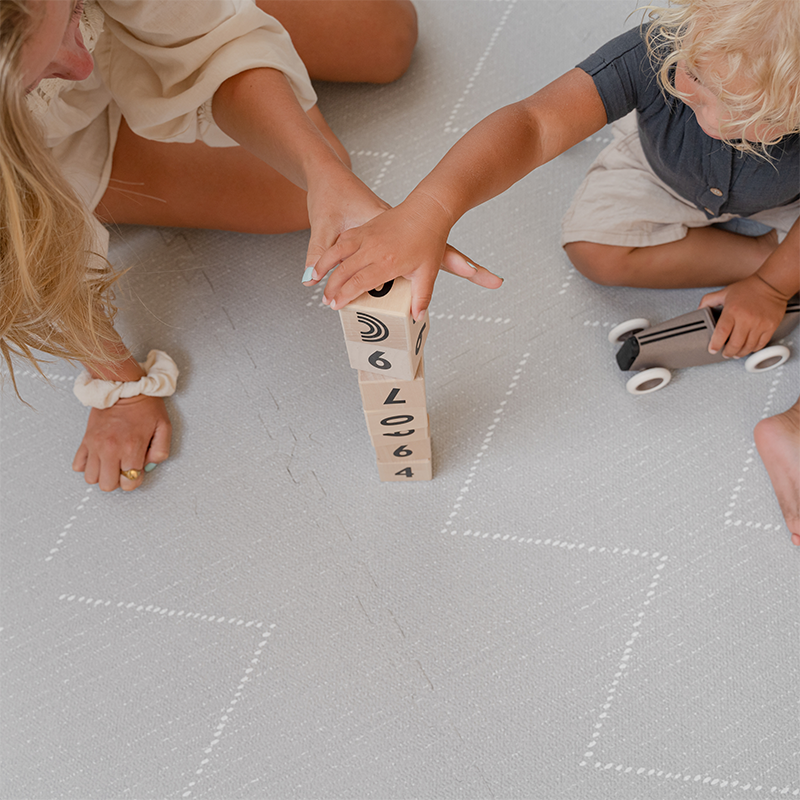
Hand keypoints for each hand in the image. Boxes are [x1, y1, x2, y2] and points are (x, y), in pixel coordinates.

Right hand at [72, 395, 171, 491]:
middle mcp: (111, 449)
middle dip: (117, 480)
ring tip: (111, 463)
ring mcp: (95, 445)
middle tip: (123, 468)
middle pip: (107, 485)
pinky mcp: (85, 440)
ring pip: (91, 478)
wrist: (125, 387)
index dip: (135, 480)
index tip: (136, 470)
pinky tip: (98, 458)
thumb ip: (161, 451)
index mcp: (132, 448)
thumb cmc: (146, 407)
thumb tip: (148, 466)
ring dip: (102, 475)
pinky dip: (87, 466)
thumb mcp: (164, 428)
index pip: (129, 483)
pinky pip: (78, 465)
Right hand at [308, 193, 502, 319]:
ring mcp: (366, 235)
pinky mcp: (365, 228)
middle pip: (344, 270)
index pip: (358, 282)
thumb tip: (418, 316)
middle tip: (326, 300)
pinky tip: (328, 257)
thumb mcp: (428, 272)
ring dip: (324, 265)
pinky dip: (332, 250)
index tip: (337, 305)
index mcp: (387, 262)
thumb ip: (422, 297)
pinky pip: (343, 239)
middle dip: (331, 287)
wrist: (427, 209)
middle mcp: (373, 248)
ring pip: (337, 251)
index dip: (344, 296)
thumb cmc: (429, 238)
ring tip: (314, 277)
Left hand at [700, 274, 788, 357]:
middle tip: (725, 353)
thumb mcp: (724, 292)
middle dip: (728, 352)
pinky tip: (748, 347)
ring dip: (740, 353)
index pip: (722, 332)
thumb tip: (699, 309)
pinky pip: (761, 344)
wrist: (771, 284)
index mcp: (732, 311)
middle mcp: (746, 319)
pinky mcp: (771, 326)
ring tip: (736, 353)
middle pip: (735, 344)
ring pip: (748, 347)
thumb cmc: (748, 289)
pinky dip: (753, 349)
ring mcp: (760, 324)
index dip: (715, 344)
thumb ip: (709, 301)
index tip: (712, 349)